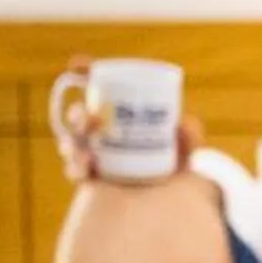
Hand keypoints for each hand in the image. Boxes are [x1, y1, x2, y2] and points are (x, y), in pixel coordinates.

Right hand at [52, 53, 204, 183]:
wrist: (169, 197)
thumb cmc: (174, 162)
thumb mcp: (185, 148)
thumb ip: (190, 137)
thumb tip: (182, 125)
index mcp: (118, 111)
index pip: (98, 86)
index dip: (84, 72)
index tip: (77, 65)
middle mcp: (99, 129)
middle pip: (79, 114)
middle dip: (77, 114)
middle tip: (91, 121)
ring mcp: (90, 152)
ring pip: (71, 141)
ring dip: (72, 142)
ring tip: (88, 152)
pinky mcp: (88, 176)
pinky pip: (74, 169)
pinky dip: (75, 167)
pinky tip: (86, 168)